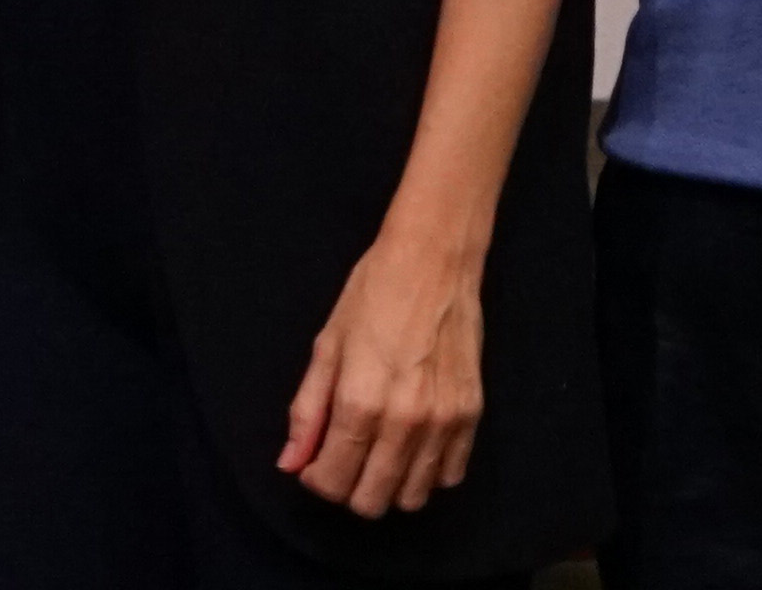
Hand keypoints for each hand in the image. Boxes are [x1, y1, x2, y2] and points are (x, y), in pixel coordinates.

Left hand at [277, 213, 489, 517]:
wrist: (434, 260)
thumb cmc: (372, 294)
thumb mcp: (327, 345)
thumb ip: (307, 411)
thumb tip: (289, 463)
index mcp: (360, 403)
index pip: (333, 482)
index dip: (316, 480)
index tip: (314, 461)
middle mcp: (404, 422)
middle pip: (371, 501)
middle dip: (348, 489)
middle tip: (343, 458)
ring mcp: (443, 423)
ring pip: (411, 498)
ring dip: (388, 486)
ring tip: (377, 453)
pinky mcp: (472, 416)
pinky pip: (450, 476)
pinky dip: (427, 473)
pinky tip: (412, 446)